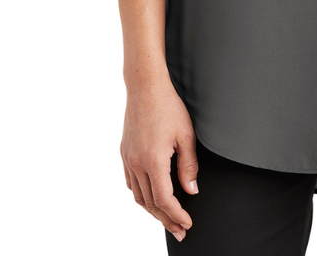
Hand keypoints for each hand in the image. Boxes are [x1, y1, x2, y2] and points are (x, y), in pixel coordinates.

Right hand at [120, 78, 198, 241]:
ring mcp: (128, 158)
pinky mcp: (125, 153)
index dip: (176, 215)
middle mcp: (136, 163)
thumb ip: (189, 166)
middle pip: (150, 203)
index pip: (164, 200)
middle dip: (166, 220)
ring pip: (138, 196)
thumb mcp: (186, 135)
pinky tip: (151, 197)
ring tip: (167, 219)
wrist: (145, 86)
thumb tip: (191, 191)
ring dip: (153, 211)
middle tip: (180, 231)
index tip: (187, 223)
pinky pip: (131, 183)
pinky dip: (141, 195)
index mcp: (153, 161)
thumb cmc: (168, 106)